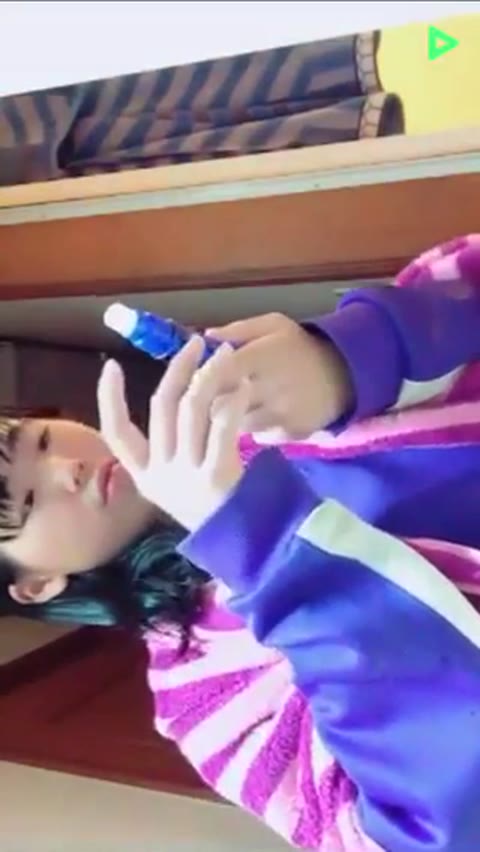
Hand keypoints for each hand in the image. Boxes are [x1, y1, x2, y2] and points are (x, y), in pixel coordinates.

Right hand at [97, 337, 248, 531]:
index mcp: (144, 476)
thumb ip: (175, 443)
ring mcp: (186, 476)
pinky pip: (222, 425)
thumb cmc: (212, 507)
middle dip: (177, 368)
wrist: (244, 544)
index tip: (111, 365)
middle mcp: (160, 475)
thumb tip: (183, 388)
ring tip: (225, 355)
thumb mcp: (180, 481)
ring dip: (208, 374)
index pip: (115, 434)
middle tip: (196, 343)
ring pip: (191, 409)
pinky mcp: (216, 476)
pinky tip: (241, 386)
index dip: (109, 398)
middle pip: (161, 407)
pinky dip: (231, 399)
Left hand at [207, 313, 352, 440]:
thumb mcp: (274, 325)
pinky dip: (254, 430)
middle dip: (212, 404)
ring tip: (237, 410)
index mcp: (262, 355)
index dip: (204, 380)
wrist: (346, 373)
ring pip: (237, 425)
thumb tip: (205, 336)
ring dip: (231, 421)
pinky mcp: (291, 433)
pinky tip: (260, 418)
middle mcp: (270, 386)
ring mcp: (281, 413)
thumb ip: (238, 329)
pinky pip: (258, 437)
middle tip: (212, 400)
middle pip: (222, 405)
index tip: (201, 381)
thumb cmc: (301, 347)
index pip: (218, 374)